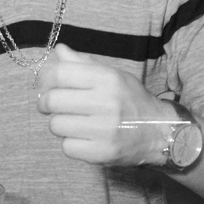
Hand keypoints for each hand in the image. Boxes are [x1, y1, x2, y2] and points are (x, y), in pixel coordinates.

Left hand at [36, 43, 173, 165]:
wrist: (159, 131)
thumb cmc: (131, 100)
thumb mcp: (112, 75)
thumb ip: (83, 63)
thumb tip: (58, 50)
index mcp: (107, 79)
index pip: (60, 73)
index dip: (44, 78)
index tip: (43, 85)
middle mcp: (106, 103)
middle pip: (52, 101)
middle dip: (45, 103)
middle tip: (49, 105)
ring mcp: (104, 130)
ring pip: (56, 126)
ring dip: (59, 124)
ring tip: (73, 121)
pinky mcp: (102, 153)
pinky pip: (67, 147)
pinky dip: (70, 143)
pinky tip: (83, 137)